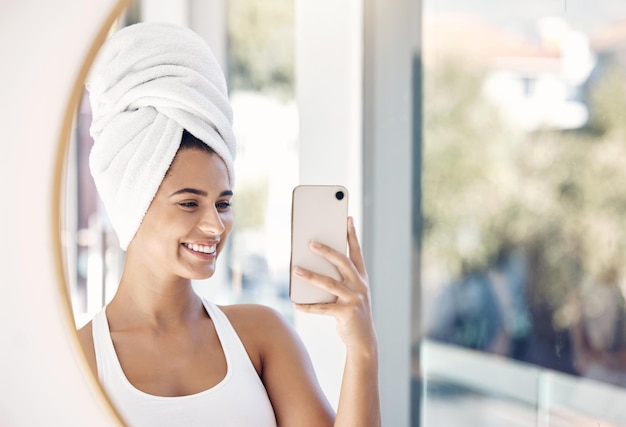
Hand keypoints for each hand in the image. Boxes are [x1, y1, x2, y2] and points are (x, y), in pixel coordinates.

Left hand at [293, 217, 376, 353]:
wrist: (363, 340)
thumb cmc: (352, 312)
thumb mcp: (350, 293)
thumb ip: (339, 279)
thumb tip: (313, 265)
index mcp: (361, 278)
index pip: (356, 252)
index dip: (351, 235)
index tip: (347, 219)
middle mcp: (360, 286)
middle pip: (342, 263)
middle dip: (327, 251)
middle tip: (311, 243)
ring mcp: (354, 299)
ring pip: (330, 283)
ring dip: (311, 276)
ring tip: (295, 270)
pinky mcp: (346, 314)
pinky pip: (323, 308)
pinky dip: (308, 306)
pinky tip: (296, 303)